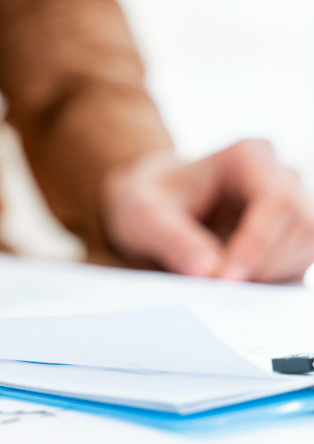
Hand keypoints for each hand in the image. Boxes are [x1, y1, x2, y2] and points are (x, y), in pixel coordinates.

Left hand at [102, 140, 313, 281]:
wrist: (149, 202)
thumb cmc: (147, 197)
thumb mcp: (145, 215)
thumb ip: (174, 240)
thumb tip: (208, 273)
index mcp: (248, 156)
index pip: (276, 201)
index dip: (258, 244)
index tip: (226, 277)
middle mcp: (278, 176)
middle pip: (301, 226)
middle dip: (263, 265)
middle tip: (219, 287)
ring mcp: (289, 205)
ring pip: (307, 248)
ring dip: (269, 276)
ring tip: (219, 281)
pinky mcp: (288, 235)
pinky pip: (298, 264)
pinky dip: (270, 281)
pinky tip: (233, 281)